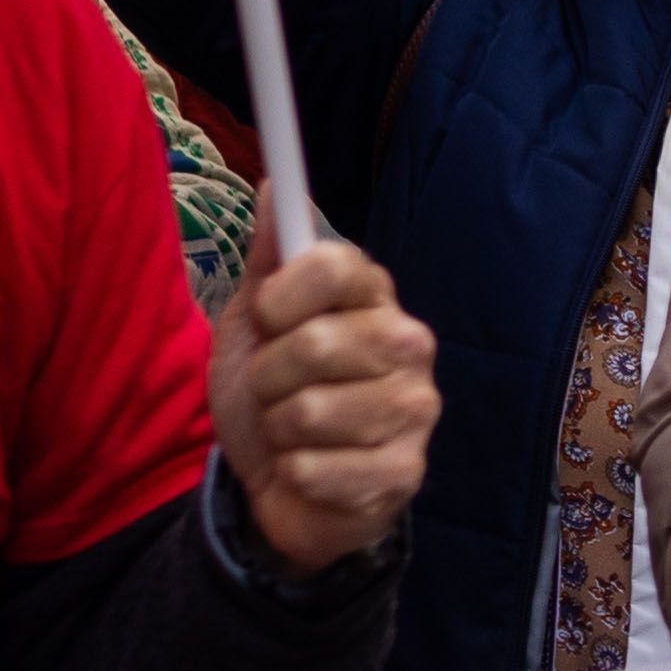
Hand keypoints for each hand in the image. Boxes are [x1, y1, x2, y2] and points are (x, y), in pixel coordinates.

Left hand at [212, 229, 437, 573]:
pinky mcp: (406, 471)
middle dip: (269, 376)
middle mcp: (409, 343)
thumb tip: (273, 185)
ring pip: (310, 411)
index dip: (281, 296)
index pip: (331, 265)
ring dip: (279, 431)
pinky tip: (311, 472)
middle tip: (276, 391)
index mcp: (374, 298)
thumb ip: (268, 259)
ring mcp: (415, 409)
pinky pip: (317, 468)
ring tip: (295, 434)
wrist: (278, 485)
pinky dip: (293, 475)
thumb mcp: (255, 324)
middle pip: (315, 341)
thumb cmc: (271, 395)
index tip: (268, 319)